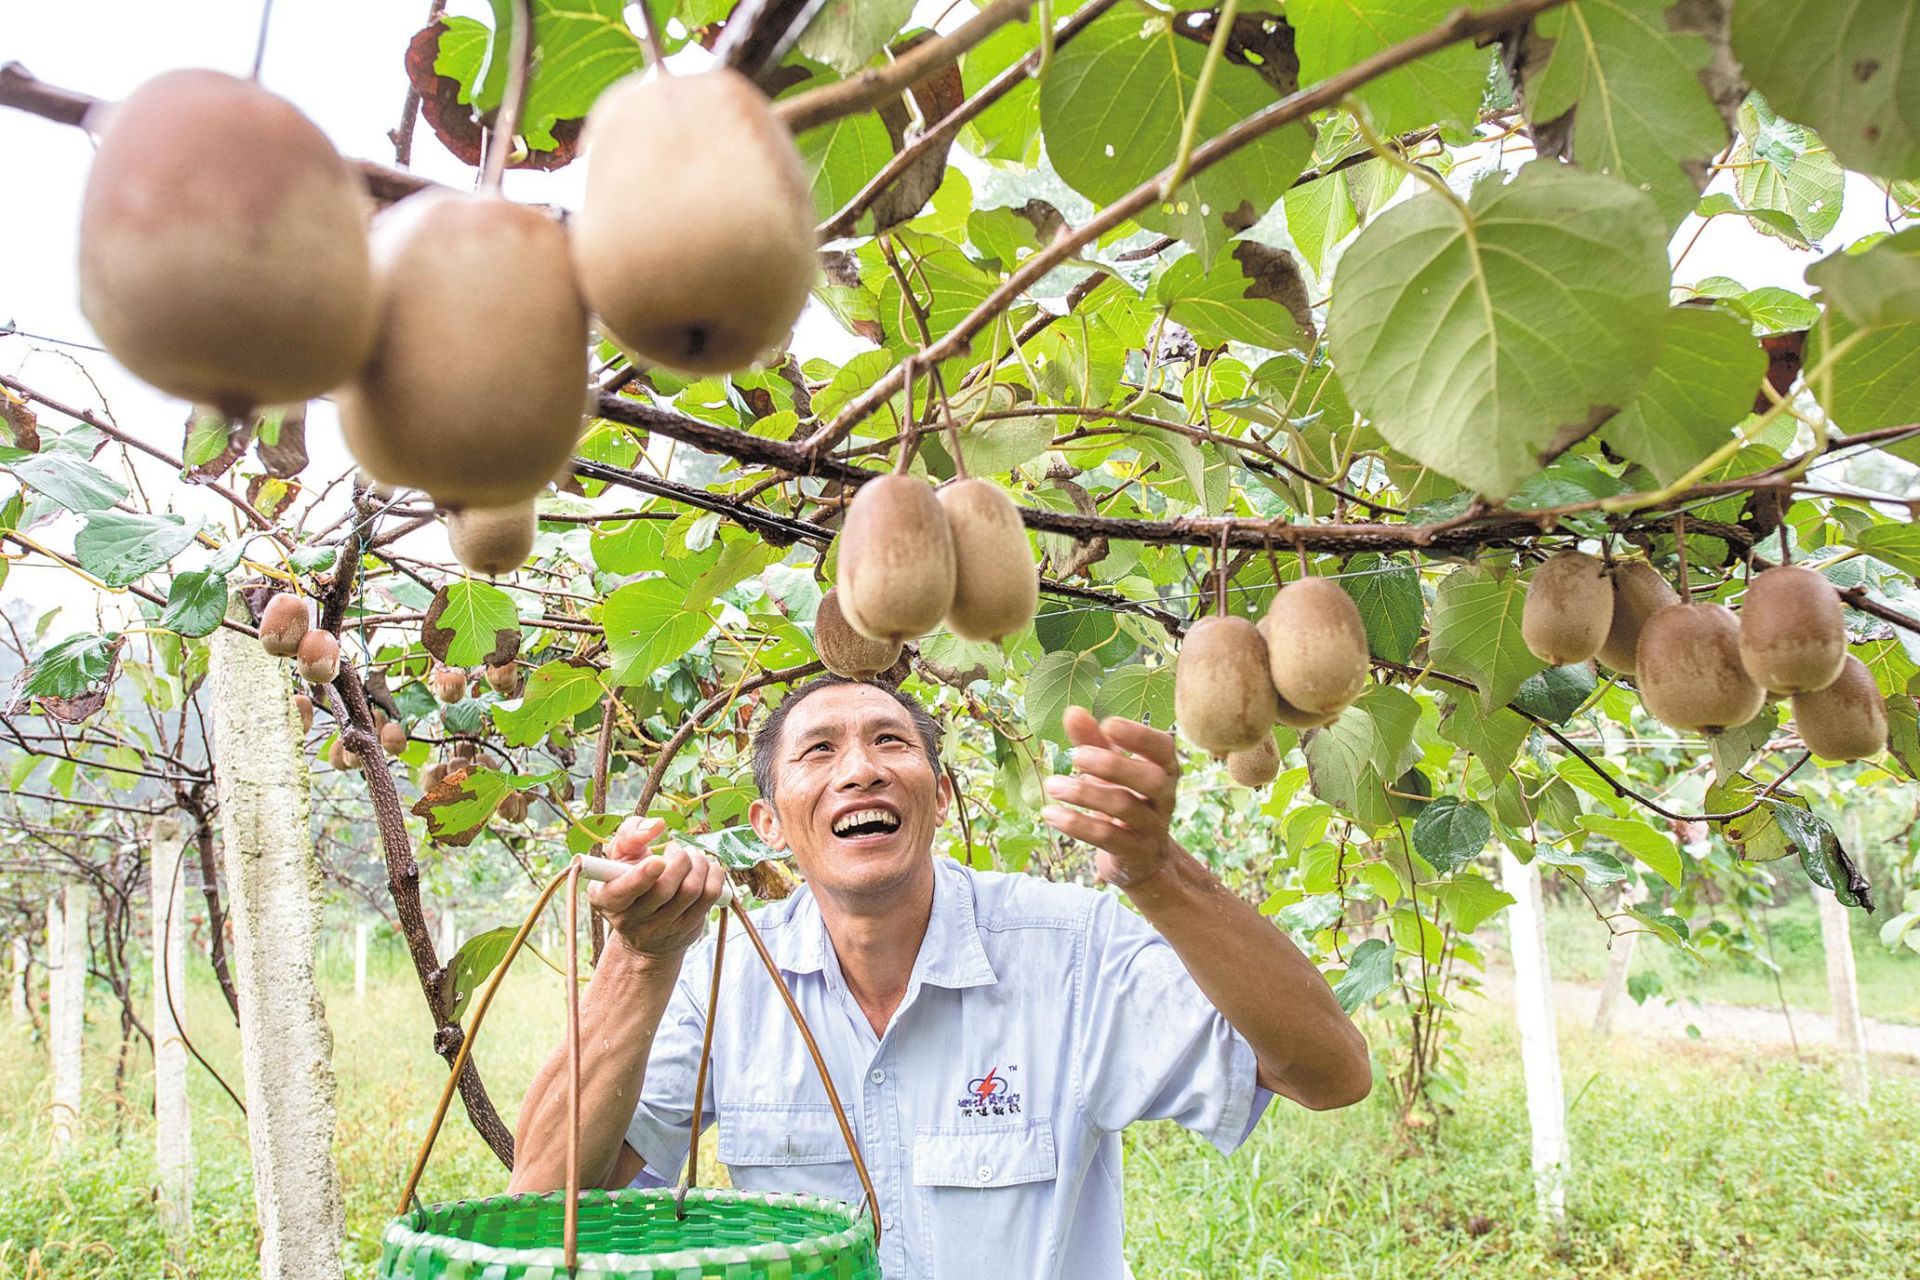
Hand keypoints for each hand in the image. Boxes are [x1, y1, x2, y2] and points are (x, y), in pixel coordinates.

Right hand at [589, 816, 726, 960]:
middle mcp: (632, 919)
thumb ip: (630, 835)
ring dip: (697, 863)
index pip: (623, 892)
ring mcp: (663, 927)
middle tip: (675, 849)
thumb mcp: (620, 855)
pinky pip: (710, 895)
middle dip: (678, 859)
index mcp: (608, 899)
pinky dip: (713, 873)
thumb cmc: (630, 878)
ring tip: (691, 855)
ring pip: (690, 890)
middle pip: (664, 889)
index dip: (642, 877)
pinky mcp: (688, 927)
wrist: (644, 927)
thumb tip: (657, 824)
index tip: (658, 861)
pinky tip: (704, 867)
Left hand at [1040, 707, 1180, 892]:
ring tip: (1052, 784)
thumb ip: (1093, 741)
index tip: (1108, 724)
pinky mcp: (1134, 853)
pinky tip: (1050, 814)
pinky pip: (1107, 837)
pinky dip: (1077, 824)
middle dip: (1112, 765)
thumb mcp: (1110, 770)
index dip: (1139, 736)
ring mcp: (1152, 827)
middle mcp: (1165, 798)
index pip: (1163, 748)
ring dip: (1085, 794)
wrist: (1141, 859)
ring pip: (1124, 807)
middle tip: (1076, 756)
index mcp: (1164, 769)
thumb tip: (1072, 711)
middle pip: (1150, 779)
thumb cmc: (1125, 800)